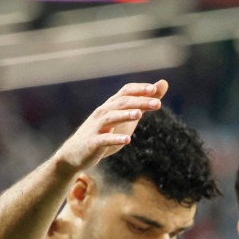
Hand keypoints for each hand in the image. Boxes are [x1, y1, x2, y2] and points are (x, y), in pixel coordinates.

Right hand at [53, 80, 167, 172]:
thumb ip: (143, 103)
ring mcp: (97, 127)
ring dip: (125, 115)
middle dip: (139, 102)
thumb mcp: (126, 118)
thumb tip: (163, 84)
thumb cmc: (105, 133)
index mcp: (111, 106)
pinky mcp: (93, 142)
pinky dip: (115, 138)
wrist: (75, 153)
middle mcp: (103, 112)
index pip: (126, 92)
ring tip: (139, 114)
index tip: (155, 89)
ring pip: (111, 117)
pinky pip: (104, 139)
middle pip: (122, 103)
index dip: (139, 89)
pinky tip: (127, 140)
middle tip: (158, 103)